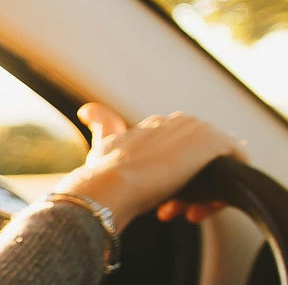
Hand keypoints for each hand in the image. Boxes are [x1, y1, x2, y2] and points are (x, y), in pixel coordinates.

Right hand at [52, 103, 243, 231]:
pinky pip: (235, 166)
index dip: (169, 180)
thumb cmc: (102, 172)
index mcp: (157, 124)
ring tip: (182, 213)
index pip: (178, 155)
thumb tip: (87, 110)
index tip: (159, 202)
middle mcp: (178, 121)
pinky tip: (199, 209)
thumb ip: (102, 126)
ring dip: (201, 194)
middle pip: (199, 162)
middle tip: (172, 210)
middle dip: (189, 188)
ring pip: (215, 168)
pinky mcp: (214, 142)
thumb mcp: (102, 147)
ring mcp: (198, 130)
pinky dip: (221, 192)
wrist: (112, 184)